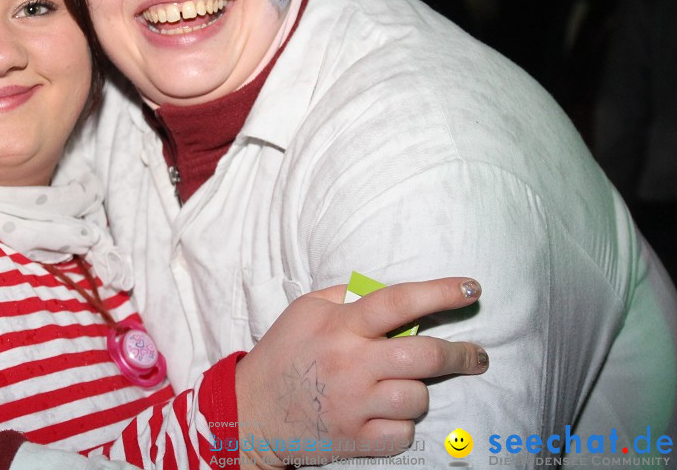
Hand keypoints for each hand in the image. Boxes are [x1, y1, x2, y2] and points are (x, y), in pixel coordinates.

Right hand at [235, 277, 486, 467]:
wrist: (250, 410)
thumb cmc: (281, 354)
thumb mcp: (304, 309)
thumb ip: (345, 295)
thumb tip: (388, 290)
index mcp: (340, 325)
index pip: (399, 301)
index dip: (441, 292)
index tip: (471, 288)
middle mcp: (351, 363)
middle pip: (426, 355)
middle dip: (462, 354)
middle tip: (476, 355)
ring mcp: (354, 404)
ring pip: (419, 397)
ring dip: (420, 391)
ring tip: (406, 388)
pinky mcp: (355, 439)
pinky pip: (403, 433)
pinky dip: (402, 425)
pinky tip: (388, 416)